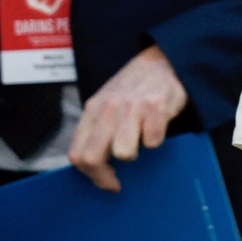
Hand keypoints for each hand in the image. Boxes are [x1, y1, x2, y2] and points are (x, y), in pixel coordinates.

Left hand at [68, 44, 187, 191]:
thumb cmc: (135, 87)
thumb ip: (97, 128)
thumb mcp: (108, 103)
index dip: (89, 175)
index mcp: (94, 109)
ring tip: (139, 143)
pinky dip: (156, 140)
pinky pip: (153, 141)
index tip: (104, 180)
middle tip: (117, 181)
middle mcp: (109, 108)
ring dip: (133, 154)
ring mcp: (133, 107)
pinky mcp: (157, 108)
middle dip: (105, 177)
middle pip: (93, 158)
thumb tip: (93, 166)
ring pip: (123, 152)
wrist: (164, 59)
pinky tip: (157, 128)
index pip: (77, 153)